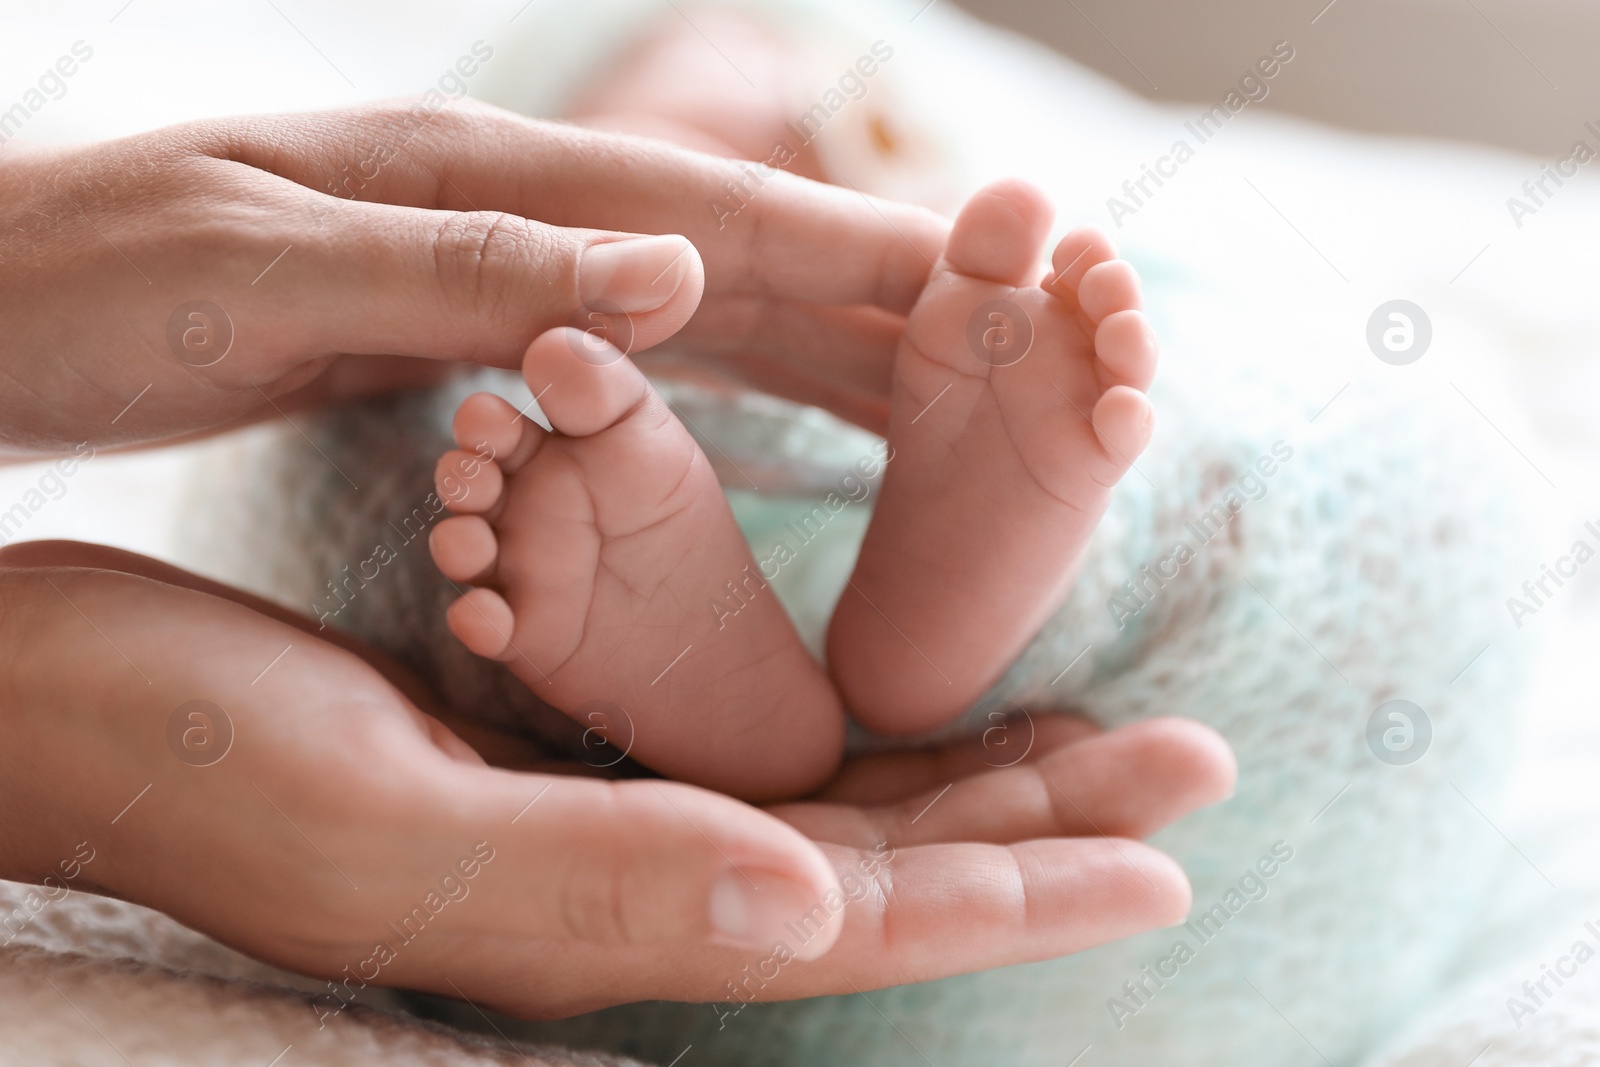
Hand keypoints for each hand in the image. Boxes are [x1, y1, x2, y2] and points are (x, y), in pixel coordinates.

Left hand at [0, 101, 944, 455]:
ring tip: (932, 387)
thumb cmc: (81, 289)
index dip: (854, 259)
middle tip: (1016, 350)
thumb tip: (680, 268)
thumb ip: (467, 268)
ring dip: (821, 342)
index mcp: (473, 188)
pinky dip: (723, 372)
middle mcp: (502, 215)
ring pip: (697, 303)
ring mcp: (483, 264)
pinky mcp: (456, 321)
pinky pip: (629, 348)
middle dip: (876, 304)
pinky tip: (766, 398)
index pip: (706, 220)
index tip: (985, 292)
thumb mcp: (258, 272)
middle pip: (732, 256)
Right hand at [0, 541, 1232, 1018]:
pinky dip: (859, 718)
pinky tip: (918, 689)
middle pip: (890, 859)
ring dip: (979, 765)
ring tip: (1105, 724)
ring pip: (845, 802)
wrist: (86, 697)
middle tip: (1195, 757)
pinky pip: (758, 743)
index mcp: (607, 916)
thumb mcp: (387, 826)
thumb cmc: (200, 763)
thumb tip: (810, 903)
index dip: (1022, 892)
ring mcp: (611, 815)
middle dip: (1049, 816)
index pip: (866, 919)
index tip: (1167, 863)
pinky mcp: (578, 747)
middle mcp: (635, 879)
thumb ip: (598, 876)